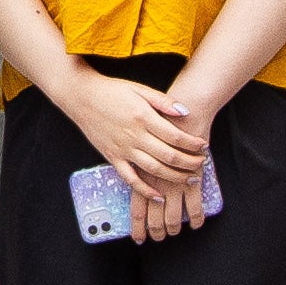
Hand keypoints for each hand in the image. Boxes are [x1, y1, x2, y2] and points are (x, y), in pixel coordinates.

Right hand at [63, 75, 204, 215]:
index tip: (203, 146)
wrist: (81, 97)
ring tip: (190, 179)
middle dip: (189, 162)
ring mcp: (123, 149)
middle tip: (201, 163)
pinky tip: (158, 195)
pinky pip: (130, 179)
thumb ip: (163, 101)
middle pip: (169, 156)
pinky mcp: (113, 157)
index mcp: (143, 117)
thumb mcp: (139, 89)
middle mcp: (134, 136)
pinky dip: (145, 190)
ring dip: (175, 177)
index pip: (175, 136)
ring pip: (154, 170)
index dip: (192, 143)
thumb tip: (185, 112)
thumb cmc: (111, 91)